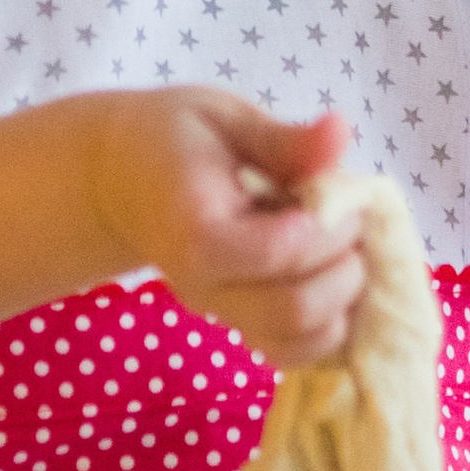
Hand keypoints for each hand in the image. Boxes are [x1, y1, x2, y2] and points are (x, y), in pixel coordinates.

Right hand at [83, 91, 363, 366]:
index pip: (278, 251)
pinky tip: (332, 279)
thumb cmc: (171, 137)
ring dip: (343, 303)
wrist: (117, 180)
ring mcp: (218, 314)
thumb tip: (343, 131)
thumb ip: (286, 139)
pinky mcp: (234, 326)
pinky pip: (290, 353)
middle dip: (345, 269)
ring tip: (343, 252)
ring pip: (298, 344)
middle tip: (352, 225)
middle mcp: (204, 286)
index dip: (329, 228)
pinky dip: (328, 328)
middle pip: (294, 310)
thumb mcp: (224, 118)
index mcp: (197, 229)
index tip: (345, 194)